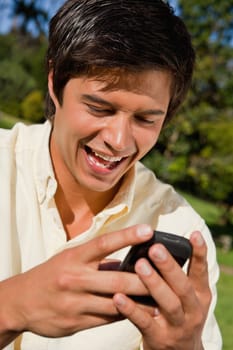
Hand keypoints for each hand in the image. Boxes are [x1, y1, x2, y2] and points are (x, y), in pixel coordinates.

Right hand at [0, 224, 153, 346]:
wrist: (22, 301)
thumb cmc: (52, 274)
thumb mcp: (69, 259)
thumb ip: (97, 260)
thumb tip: (126, 261)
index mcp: (74, 257)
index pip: (104, 243)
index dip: (128, 236)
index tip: (148, 230)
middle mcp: (75, 278)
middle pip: (117, 279)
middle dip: (144, 278)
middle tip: (166, 274)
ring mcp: (75, 302)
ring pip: (116, 303)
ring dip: (140, 302)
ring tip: (162, 299)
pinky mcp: (76, 322)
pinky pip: (107, 319)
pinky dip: (125, 315)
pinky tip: (139, 313)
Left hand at [113, 231, 210, 349]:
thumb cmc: (179, 313)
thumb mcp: (186, 297)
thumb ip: (175, 276)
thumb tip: (155, 245)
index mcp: (200, 294)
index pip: (200, 271)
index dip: (199, 253)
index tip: (193, 234)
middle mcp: (193, 310)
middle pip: (183, 286)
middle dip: (169, 266)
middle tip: (156, 248)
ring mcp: (177, 326)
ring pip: (168, 303)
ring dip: (153, 283)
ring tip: (139, 265)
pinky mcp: (159, 339)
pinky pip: (144, 322)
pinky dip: (132, 309)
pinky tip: (119, 297)